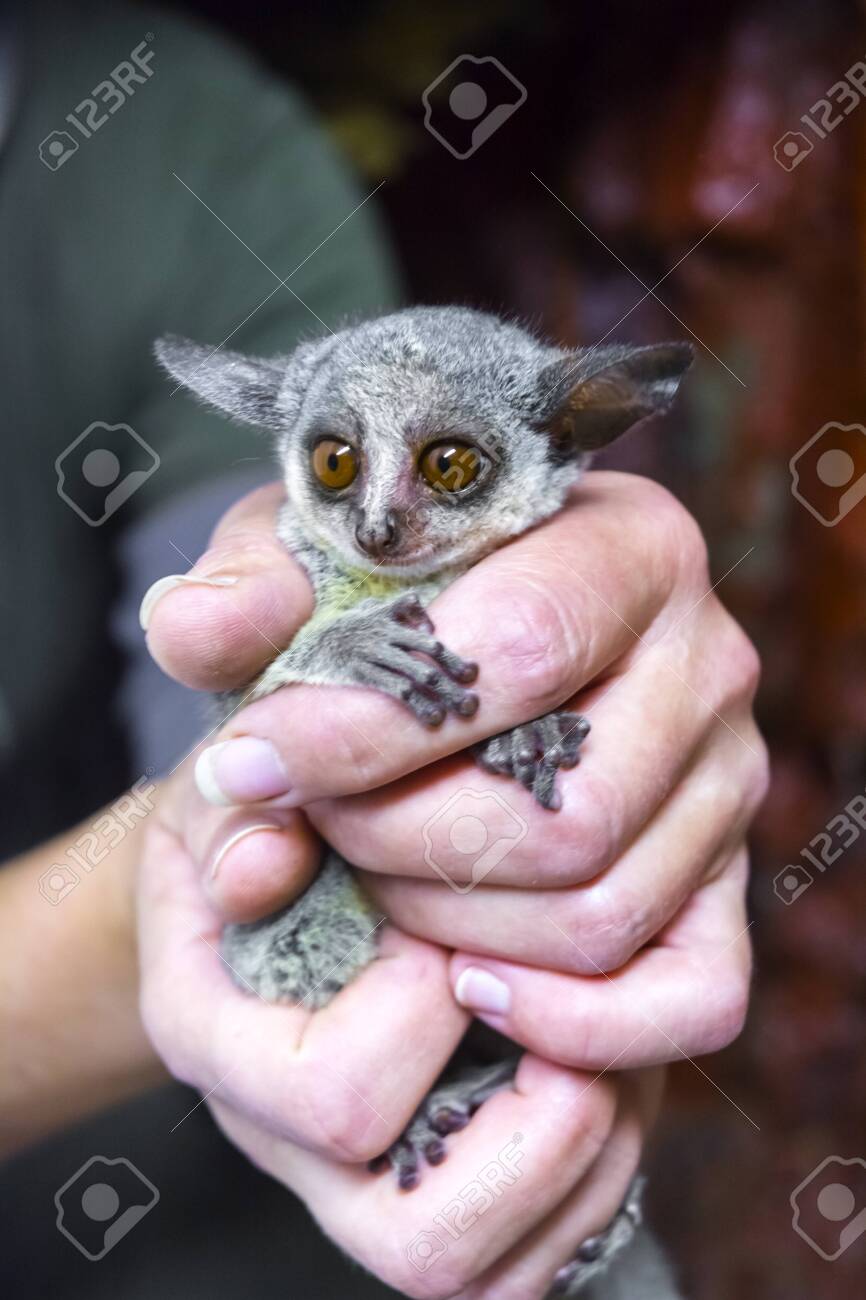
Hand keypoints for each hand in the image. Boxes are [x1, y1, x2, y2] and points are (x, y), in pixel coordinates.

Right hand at [135, 759, 661, 1298]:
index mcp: (221, 1048)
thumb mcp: (225, 802)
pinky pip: (538, 1253)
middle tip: (558, 1018)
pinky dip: (604, 1165)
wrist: (266, 876)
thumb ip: (233, 824)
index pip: (334, 1100)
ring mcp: (362, 1183)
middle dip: (539, 1127)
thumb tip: (263, 867)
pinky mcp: (438, 1189)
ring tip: (603, 1041)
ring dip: (592, 1150)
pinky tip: (604, 1062)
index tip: (439, 926)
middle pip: (424, 1241)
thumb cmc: (259, 830)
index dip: (420, 1013)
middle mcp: (287, 1146)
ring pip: (497, 1270)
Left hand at [145, 472, 766, 1069]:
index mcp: (630, 547)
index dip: (365, 731)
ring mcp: (730, 784)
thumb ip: (246, 592)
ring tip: (371, 877)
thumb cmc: (393, 605)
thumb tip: (194, 629)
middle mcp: (707, 663)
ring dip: (448, 921)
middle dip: (398, 841)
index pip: (515, 654)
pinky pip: (689, 999)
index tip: (252, 764)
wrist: (460, 661)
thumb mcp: (312, 569)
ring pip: (599, 912)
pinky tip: (466, 982)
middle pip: (563, 814)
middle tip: (320, 824)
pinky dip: (571, 1021)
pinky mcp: (729, 887)